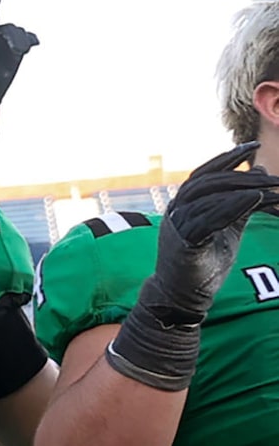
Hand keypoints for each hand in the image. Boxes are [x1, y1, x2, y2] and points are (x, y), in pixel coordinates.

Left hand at [0, 0, 38, 107]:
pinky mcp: (19, 47)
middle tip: (16, 51)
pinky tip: (34, 44)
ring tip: (19, 53)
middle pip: (9, 29)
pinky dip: (31, 41)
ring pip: (19, 34)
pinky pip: (28, 39)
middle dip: (13, 38)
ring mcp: (10, 40)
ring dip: (20, 43)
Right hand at [108, 143, 278, 389]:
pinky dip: (232, 207)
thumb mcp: (228, 226)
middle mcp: (175, 211)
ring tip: (267, 188)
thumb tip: (261, 171)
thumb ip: (242, 201)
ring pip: (207, 197)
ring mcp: (176, 227)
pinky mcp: (183, 243)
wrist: (182, 297)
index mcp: (183, 205)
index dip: (227, 158)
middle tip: (271, 176)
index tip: (252, 148)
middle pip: (207, 182)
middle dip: (241, 175)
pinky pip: (208, 220)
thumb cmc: (204, 262)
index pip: (204, 173)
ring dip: (240, 189)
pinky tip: (254, 201)